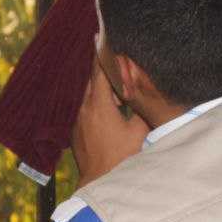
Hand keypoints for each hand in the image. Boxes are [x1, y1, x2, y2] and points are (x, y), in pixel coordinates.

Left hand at [71, 59, 149, 185]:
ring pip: (89, 98)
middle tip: (113, 61)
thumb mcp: (140, 131)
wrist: (101, 183)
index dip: (102, 54)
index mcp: (99, 105)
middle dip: (103, 72)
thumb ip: (142, 109)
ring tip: (116, 92)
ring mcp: (78, 122)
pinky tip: (109, 114)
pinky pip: (86, 112)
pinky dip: (96, 106)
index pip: (100, 72)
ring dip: (101, 92)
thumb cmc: (122, 157)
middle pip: (93, 83)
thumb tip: (145, 94)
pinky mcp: (76, 133)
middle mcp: (84, 110)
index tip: (100, 38)